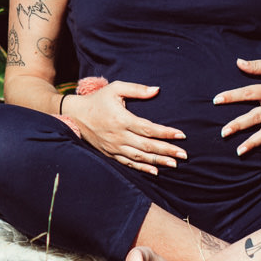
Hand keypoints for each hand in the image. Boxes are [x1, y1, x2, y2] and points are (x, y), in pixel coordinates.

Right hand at [63, 80, 187, 175]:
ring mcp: (114, 147)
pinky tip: (155, 171)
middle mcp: (118, 135)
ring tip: (174, 164)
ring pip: (139, 157)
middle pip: (147, 146)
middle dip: (167, 151)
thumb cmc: (98, 100)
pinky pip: (128, 163)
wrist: (75, 115)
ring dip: (158, 161)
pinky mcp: (110, 153)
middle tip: (184, 155)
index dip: (166, 133)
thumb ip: (137, 89)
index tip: (181, 135)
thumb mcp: (115, 88)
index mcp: (121, 119)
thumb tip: (157, 90)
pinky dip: (142, 168)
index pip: (148, 129)